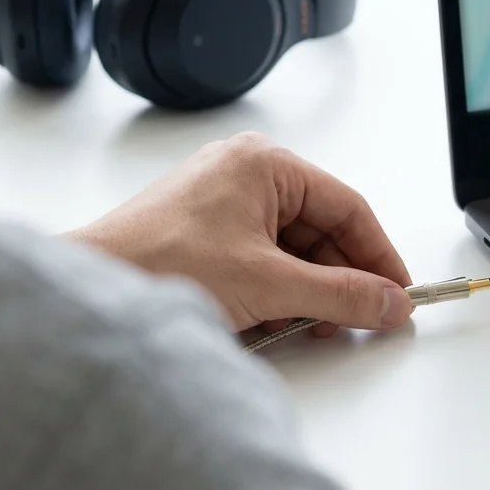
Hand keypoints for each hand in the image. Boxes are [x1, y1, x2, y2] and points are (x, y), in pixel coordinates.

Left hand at [69, 133, 415, 335]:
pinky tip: (275, 320)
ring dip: (308, 290)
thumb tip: (388, 303)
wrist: (91, 287)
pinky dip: (276, 289)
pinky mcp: (204, 231)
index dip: (379, 255)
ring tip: (311, 326)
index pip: (348, 207)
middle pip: (321, 228)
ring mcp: (221, 201)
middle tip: (362, 319)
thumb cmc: (160, 263)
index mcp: (265, 163)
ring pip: (291, 247)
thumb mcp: (269, 285)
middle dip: (341, 278)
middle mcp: (244, 172)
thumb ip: (340, 296)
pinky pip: (261, 257)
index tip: (397, 294)